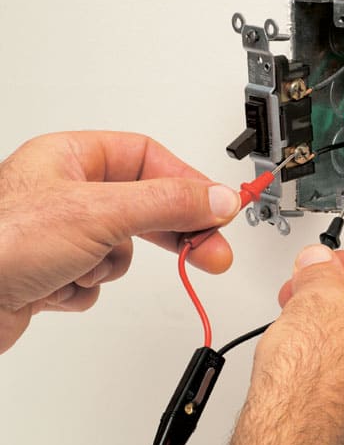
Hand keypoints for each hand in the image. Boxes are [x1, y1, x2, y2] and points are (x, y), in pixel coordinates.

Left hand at [0, 131, 239, 353]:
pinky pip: (97, 277)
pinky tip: (54, 285)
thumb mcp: (101, 212)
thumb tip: (217, 197)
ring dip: (107, 264)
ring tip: (78, 265)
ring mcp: (63, 233)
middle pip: (144, 205)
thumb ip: (167, 203)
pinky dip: (84, 286)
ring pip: (121, 248)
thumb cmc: (0, 242)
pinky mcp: (55, 269)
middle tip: (212, 251)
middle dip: (175, 231)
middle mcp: (70, 192)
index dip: (188, 182)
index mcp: (74, 158)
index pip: (150, 159)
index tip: (221, 206)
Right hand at [219, 245, 343, 444]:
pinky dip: (341, 366)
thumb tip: (320, 264)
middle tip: (313, 291)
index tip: (335, 267)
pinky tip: (309, 361)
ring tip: (303, 323)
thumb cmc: (315, 381)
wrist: (294, 440)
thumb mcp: (314, 299)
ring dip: (341, 331)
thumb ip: (321, 272)